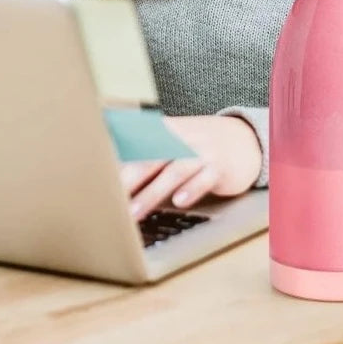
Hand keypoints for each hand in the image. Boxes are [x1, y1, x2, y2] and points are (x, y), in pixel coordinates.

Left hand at [121, 115, 261, 220]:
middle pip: (151, 158)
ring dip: (152, 193)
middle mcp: (182, 138)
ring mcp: (202, 151)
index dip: (117, 161)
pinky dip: (192, 189)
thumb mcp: (175, 141)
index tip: (97, 179)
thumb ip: (148, 154)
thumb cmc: (200, 146)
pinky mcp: (220, 167)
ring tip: (134, 212)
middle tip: (108, 199)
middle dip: (128, 180)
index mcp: (166, 131)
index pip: (136, 145)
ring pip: (173, 172)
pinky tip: (179, 202)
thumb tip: (113, 175)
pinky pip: (204, 178)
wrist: (245, 139)